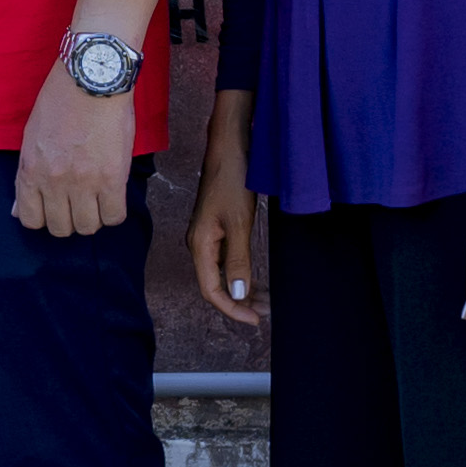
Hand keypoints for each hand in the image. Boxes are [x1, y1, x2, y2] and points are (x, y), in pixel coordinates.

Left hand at [15, 61, 136, 239]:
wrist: (92, 77)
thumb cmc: (61, 100)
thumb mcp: (31, 136)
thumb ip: (26, 176)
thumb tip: (18, 210)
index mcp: (30, 170)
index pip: (30, 220)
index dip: (44, 218)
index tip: (54, 207)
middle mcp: (54, 181)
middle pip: (60, 228)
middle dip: (69, 219)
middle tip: (78, 202)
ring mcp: (84, 181)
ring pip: (87, 227)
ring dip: (93, 218)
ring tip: (97, 199)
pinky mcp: (113, 178)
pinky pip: (114, 216)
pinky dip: (113, 212)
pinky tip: (113, 196)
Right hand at [184, 95, 260, 324]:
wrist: (231, 146)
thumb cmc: (232, 180)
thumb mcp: (239, 223)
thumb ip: (239, 261)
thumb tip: (238, 295)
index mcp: (200, 244)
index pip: (211, 290)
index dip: (231, 309)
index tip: (254, 319)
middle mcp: (200, 243)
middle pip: (215, 285)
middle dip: (239, 302)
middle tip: (265, 312)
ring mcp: (209, 236)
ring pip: (223, 273)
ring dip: (242, 289)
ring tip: (265, 300)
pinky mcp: (218, 228)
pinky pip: (228, 260)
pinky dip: (242, 273)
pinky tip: (256, 278)